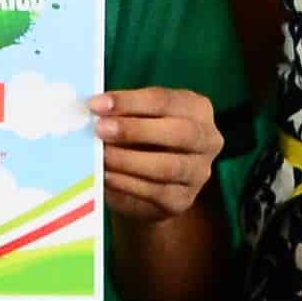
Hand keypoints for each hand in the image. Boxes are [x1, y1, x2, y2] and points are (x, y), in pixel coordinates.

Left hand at [93, 86, 221, 225]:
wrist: (148, 186)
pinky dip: (127, 183)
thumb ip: (122, 113)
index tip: (97, 105)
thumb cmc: (140, 140)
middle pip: (179, 132)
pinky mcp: (182, 200)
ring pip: (168, 166)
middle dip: (136, 130)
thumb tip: (94, 112)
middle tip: (101, 129)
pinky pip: (156, 192)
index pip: (166, 100)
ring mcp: (198, 173)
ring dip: (128, 160)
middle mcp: (207, 140)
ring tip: (101, 155)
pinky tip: (106, 176)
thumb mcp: (136, 118)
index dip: (130, 102)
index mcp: (196, 108)